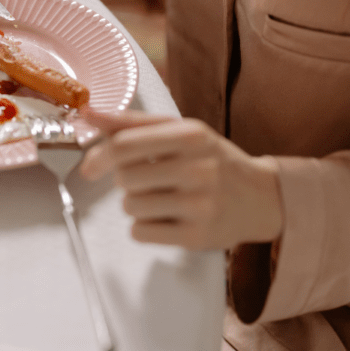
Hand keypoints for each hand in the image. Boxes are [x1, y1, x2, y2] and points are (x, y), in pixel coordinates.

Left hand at [79, 109, 282, 249]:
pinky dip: (145, 227)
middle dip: (126, 180)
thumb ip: (132, 122)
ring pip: (130, 206)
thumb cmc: (213, 160)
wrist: (262, 198)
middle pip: (124, 178)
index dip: (98, 155)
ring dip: (136, 204)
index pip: (126, 144)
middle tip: (150, 180)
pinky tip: (168, 218)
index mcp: (191, 135)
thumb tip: (86, 114)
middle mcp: (198, 168)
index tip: (89, 165)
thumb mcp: (180, 131)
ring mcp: (200, 205)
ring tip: (163, 198)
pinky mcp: (198, 236)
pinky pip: (141, 233)